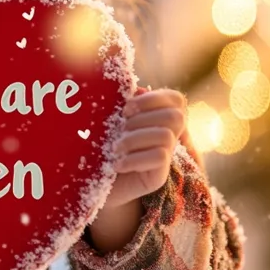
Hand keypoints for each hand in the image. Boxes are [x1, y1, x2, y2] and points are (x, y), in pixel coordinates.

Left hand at [102, 88, 187, 211]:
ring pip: (166, 136)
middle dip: (144, 118)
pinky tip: (117, 164)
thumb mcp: (110, 119)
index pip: (176, 99)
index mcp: (158, 117)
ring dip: (135, 138)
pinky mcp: (160, 176)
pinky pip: (160, 157)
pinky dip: (135, 158)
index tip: (126, 108)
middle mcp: (168, 136)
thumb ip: (124, 103)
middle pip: (175, 116)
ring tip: (114, 148)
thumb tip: (136, 89)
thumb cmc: (100, 145)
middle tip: (120, 126)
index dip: (154, 98)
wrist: (94, 180)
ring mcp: (166, 157)